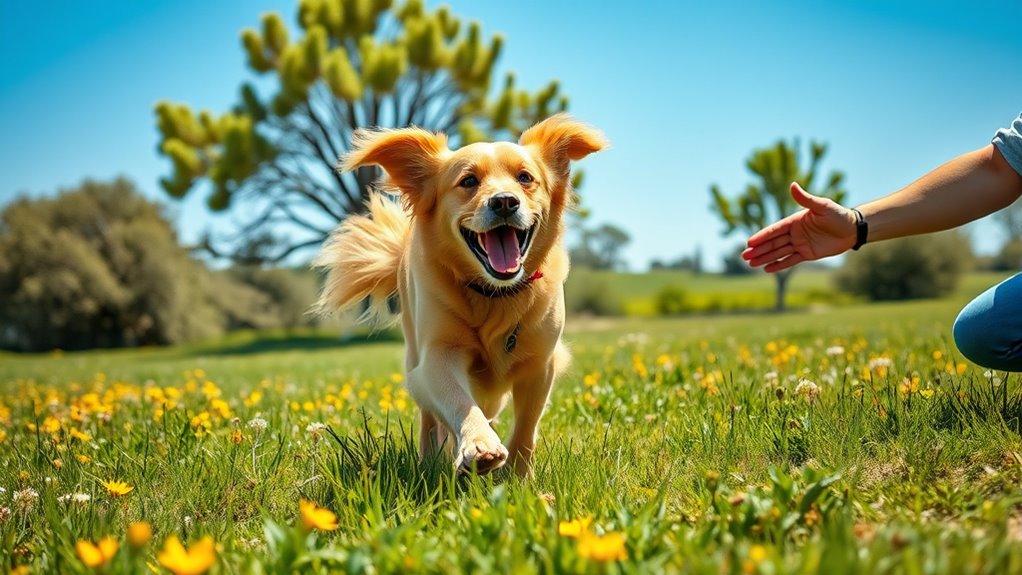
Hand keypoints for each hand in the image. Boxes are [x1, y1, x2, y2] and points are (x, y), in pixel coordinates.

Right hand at [742, 182, 857, 271]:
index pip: (775, 230)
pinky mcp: (807, 254)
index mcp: (795, 221)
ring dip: (765, 258)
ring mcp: (800, 244)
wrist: (852, 229)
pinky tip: (767, 269)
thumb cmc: (838, 215)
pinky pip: (790, 260)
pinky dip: (779, 264)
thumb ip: (805, 199)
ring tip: (750, 264)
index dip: (762, 236)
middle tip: (744, 256)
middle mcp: (795, 233)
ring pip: (779, 252)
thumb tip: (792, 185)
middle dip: (759, 250)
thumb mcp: (822, 206)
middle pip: (773, 243)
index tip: (750, 242)